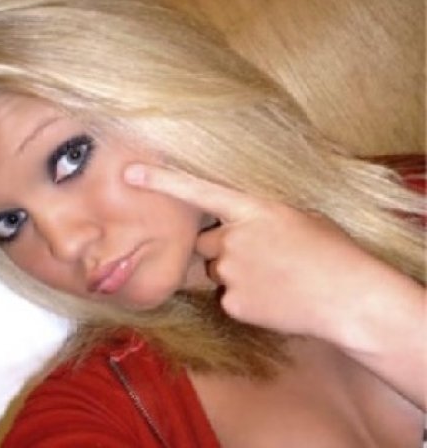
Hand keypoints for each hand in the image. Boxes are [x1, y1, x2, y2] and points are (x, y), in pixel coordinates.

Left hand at [123, 164, 396, 337]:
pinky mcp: (233, 304)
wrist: (349, 297)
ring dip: (236, 272)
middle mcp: (233, 239)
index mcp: (252, 209)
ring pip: (218, 271)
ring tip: (274, 278)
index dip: (162, 180)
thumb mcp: (298, 215)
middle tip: (261, 256)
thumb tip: (242, 218)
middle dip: (223, 247)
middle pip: (207, 243)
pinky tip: (274, 298)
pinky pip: (228, 297)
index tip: (129, 173)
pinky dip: (246, 297)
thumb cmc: (331, 250)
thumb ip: (260, 214)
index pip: (198, 190)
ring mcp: (230, 274)